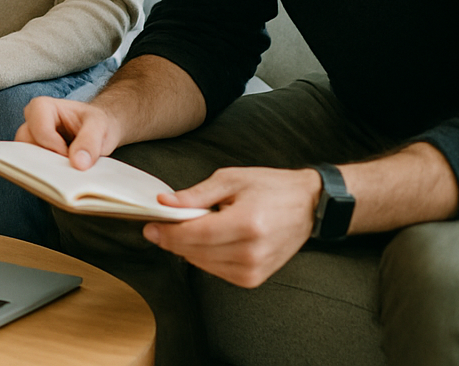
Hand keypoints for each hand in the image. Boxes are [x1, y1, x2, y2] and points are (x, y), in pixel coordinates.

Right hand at [17, 96, 122, 169]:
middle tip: (69, 166)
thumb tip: (78, 163)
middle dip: (48, 160)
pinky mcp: (34, 156)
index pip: (41, 131)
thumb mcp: (99, 126)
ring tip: (67, 170)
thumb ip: (89, 142)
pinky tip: (63, 174)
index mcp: (42, 107)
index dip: (57, 148)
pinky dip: (47, 175)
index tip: (75, 157)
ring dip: (46, 169)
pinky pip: (32, 169)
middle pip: (27, 146)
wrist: (99, 128)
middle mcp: (30, 123)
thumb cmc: (95, 122)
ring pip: (26, 160)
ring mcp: (30, 140)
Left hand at [143, 166, 321, 288]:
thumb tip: (164, 203)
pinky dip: (204, 257)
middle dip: (172, 239)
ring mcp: (255, 269)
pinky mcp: (254, 279)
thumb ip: (196, 194)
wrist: (308, 205)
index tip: (150, 225)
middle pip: (195, 252)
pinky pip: (215, 271)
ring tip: (194, 226)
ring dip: (188, 248)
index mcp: (247, 224)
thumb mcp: (231, 179)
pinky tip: (209, 240)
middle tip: (163, 223)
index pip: (195, 235)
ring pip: (202, 264)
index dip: (168, 232)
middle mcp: (252, 252)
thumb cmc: (270, 187)